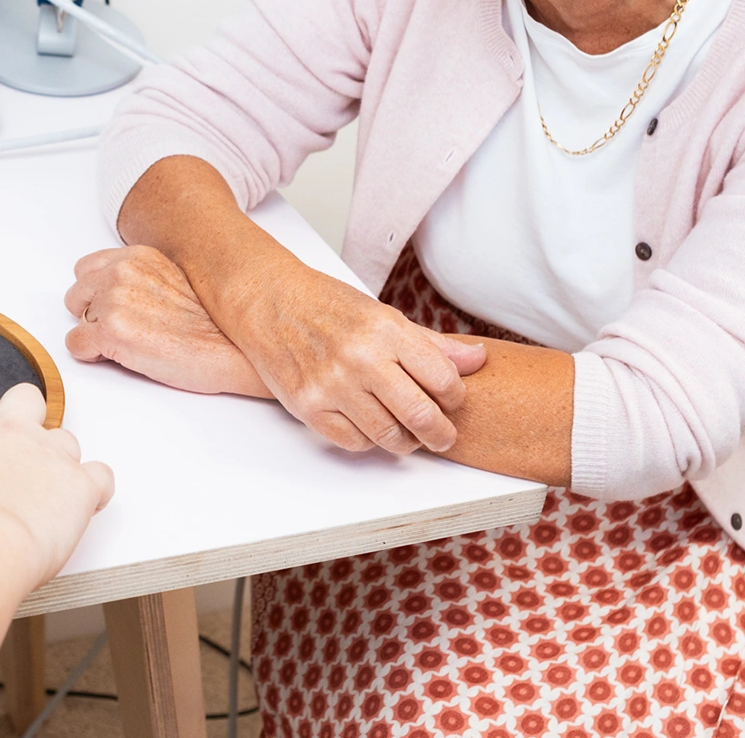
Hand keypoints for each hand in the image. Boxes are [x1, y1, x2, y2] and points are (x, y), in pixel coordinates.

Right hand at [0, 382, 114, 587]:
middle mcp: (12, 436)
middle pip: (24, 400)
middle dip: (22, 406)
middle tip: (17, 423)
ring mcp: (49, 458)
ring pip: (65, 438)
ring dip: (59, 453)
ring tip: (51, 475)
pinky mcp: (79, 487)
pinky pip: (100, 477)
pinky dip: (96, 486)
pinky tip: (89, 495)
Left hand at [63, 247, 272, 397]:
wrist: (234, 350)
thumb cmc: (213, 324)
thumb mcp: (175, 280)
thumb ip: (139, 279)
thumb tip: (115, 294)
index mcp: (137, 257)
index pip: (87, 270)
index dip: (97, 294)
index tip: (115, 309)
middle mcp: (122, 273)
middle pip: (75, 295)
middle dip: (92, 314)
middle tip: (122, 331)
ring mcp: (114, 301)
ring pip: (76, 321)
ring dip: (95, 335)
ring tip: (130, 344)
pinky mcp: (111, 333)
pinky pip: (75, 346)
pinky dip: (93, 355)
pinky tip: (124, 357)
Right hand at [221, 254, 487, 455]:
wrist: (268, 302)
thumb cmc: (326, 305)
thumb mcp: (382, 314)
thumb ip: (431, 343)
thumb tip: (477, 360)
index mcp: (386, 329)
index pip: (443, 379)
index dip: (456, 396)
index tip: (451, 399)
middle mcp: (361, 358)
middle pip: (421, 415)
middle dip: (440, 433)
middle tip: (442, 435)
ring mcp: (333, 385)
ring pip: (389, 436)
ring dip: (406, 442)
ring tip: (407, 434)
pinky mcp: (309, 406)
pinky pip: (354, 442)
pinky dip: (368, 441)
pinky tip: (370, 426)